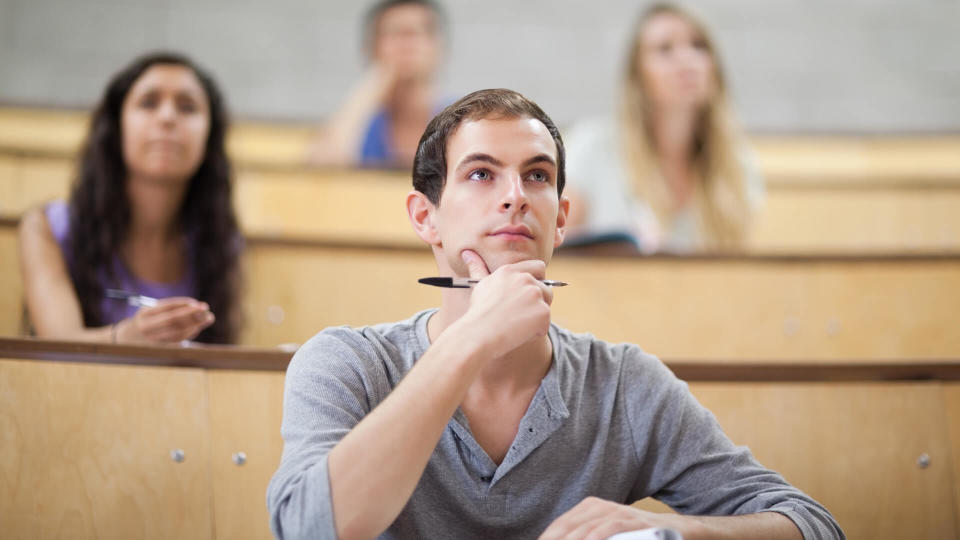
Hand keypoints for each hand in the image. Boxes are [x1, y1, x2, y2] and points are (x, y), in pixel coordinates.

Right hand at [115, 297, 214, 342]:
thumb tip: (195, 306)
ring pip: (177, 332)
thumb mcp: (151, 311)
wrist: (127, 340)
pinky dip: (189, 333)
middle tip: (206, 309)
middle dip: (191, 314)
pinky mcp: (159, 348)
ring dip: (195, 325)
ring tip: (208, 317)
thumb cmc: (146, 321)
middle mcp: (147, 327)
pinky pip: (177, 341)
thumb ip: (169, 309)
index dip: (183, 305)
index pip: (166, 307)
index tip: (196, 303)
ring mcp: (152, 340)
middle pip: (173, 320)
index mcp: (145, 314)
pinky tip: (198, 327)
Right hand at [454, 250, 552, 359]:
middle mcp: (525, 279)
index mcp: (510, 271)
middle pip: (546, 287)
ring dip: (537, 315)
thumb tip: (467, 253)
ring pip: (547, 304)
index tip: (528, 293)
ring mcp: (535, 294)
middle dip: (539, 299)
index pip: (538, 266)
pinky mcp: (543, 311)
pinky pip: (545, 323)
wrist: (479, 333)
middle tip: (520, 313)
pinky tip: (518, 333)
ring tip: (517, 323)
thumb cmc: (478, 312)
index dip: (538, 279)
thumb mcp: (479, 285)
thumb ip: (478, 268)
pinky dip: (535, 331)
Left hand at [539, 497, 705, 539]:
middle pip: (567, 528)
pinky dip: (594, 537)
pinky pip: (608, 528)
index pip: (559, 527)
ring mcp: (617, 513)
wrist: (680, 531)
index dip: (547, 538)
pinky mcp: (633, 521)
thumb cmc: (639, 536)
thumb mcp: (610, 535)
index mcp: (590, 509)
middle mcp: (600, 507)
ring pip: (584, 528)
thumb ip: (591, 536)